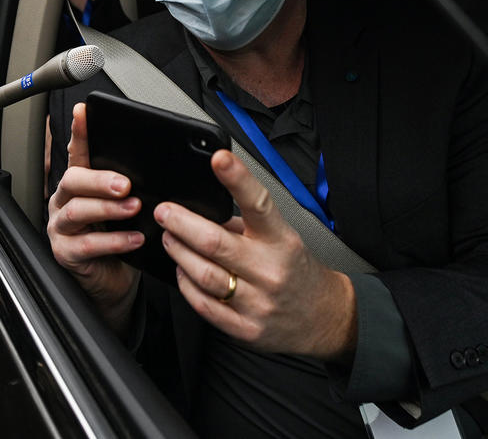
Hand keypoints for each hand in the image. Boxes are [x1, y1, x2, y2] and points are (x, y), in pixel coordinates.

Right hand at [47, 103, 141, 333]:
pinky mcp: (66, 253)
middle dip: (99, 179)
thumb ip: (131, 187)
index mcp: (80, 184)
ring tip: (134, 208)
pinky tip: (134, 238)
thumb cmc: (121, 238)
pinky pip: (86, 245)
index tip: (84, 112)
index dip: (80, 132)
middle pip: (72, 180)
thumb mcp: (126, 207)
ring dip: (108, 209)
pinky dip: (113, 241)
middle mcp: (65, 201)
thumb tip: (156, 167)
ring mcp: (62, 227)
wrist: (113, 281)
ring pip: (77, 211)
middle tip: (125, 183)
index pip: (78, 151)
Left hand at [156, 149, 356, 360]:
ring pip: (203, 274)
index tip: (219, 158)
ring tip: (169, 238)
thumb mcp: (280, 238)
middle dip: (180, 223)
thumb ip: (244, 225)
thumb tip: (200, 209)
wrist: (324, 318)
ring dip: (178, 252)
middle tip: (163, 211)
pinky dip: (185, 284)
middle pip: (214, 242)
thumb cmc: (295, 270)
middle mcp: (269, 270)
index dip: (237, 179)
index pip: (258, 204)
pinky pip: (203, 304)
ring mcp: (257, 302)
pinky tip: (182, 271)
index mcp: (281, 240)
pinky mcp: (245, 328)